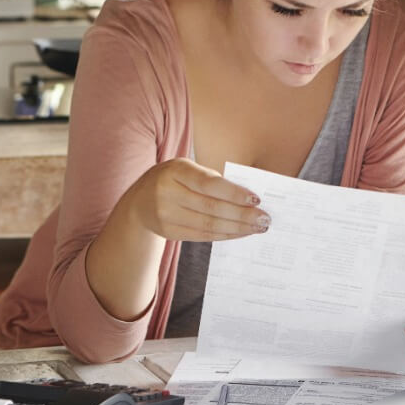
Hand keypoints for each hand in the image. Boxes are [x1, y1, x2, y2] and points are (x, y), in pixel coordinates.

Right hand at [128, 158, 269, 241]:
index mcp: (175, 170)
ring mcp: (165, 215)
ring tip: (257, 227)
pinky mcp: (168, 232)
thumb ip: (210, 179)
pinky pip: (202, 235)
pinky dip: (224, 234)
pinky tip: (240, 233)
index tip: (256, 199)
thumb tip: (246, 198)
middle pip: (211, 208)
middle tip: (265, 218)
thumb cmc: (173, 180)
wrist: (139, 201)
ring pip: (209, 225)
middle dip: (242, 215)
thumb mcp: (186, 169)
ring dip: (237, 228)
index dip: (234, 193)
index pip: (209, 184)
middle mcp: (167, 192)